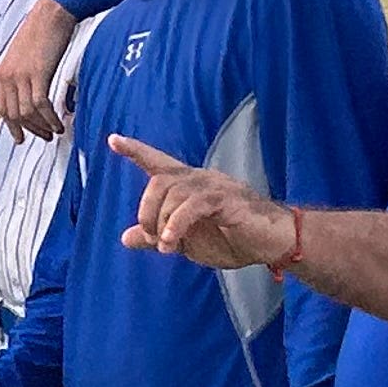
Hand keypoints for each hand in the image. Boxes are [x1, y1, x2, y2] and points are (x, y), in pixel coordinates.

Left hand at [0, 0, 74, 141]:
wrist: (52, 12)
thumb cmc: (41, 31)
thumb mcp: (22, 56)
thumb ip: (19, 75)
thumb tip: (22, 92)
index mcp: (2, 73)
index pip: (2, 108)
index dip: (12, 126)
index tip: (21, 136)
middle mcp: (7, 76)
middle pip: (13, 114)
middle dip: (29, 130)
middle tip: (44, 136)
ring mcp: (21, 76)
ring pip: (27, 113)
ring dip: (42, 126)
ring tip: (55, 131)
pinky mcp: (37, 74)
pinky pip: (41, 105)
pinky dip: (50, 118)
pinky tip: (59, 122)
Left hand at [110, 134, 300, 272]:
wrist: (274, 244)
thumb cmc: (234, 239)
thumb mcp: (188, 243)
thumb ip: (158, 237)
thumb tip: (126, 237)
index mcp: (190, 186)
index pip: (159, 162)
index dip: (136, 151)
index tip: (113, 140)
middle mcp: (201, 179)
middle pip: (159, 181)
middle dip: (146, 210)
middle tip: (152, 237)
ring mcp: (216, 187)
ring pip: (173, 192)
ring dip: (162, 223)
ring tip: (168, 246)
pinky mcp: (228, 200)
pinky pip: (193, 206)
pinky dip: (177, 225)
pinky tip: (174, 242)